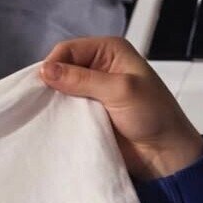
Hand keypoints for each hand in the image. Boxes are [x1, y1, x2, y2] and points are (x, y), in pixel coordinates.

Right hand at [40, 37, 202, 180]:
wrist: (162, 153)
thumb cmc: (152, 115)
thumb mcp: (119, 90)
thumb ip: (83, 79)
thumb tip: (46, 70)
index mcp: (109, 52)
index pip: (68, 50)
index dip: (53, 65)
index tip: (42, 86)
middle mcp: (98, 69)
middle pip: (61, 70)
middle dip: (50, 85)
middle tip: (41, 104)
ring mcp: (91, 95)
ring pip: (60, 93)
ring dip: (53, 105)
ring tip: (44, 116)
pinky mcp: (86, 117)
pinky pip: (64, 114)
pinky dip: (58, 119)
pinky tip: (52, 126)